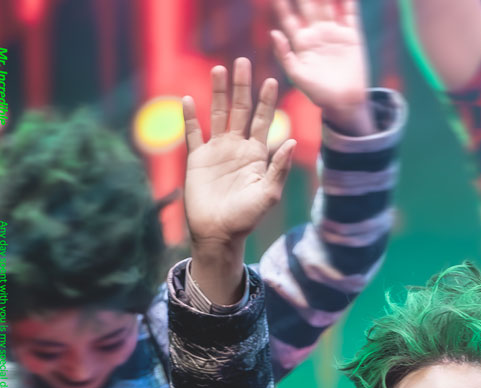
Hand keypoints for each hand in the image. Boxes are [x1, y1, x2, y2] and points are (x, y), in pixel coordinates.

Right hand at [182, 58, 295, 301]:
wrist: (218, 234)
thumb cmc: (246, 218)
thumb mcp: (267, 195)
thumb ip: (278, 169)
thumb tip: (292, 142)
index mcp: (256, 155)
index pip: (263, 121)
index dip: (267, 101)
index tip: (272, 80)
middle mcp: (237, 148)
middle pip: (240, 110)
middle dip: (242, 87)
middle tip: (243, 62)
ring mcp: (217, 151)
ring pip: (217, 114)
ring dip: (218, 92)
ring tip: (219, 69)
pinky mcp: (197, 159)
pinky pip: (192, 133)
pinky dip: (189, 117)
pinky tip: (188, 100)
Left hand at [269, 0, 372, 134]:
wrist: (346, 103)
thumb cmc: (320, 94)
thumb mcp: (298, 77)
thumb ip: (285, 56)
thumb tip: (273, 33)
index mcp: (302, 42)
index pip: (288, 18)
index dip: (281, 5)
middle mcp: (317, 33)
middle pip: (307, 5)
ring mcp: (334, 32)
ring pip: (327, 4)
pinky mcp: (352, 35)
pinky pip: (350, 12)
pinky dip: (349, 0)